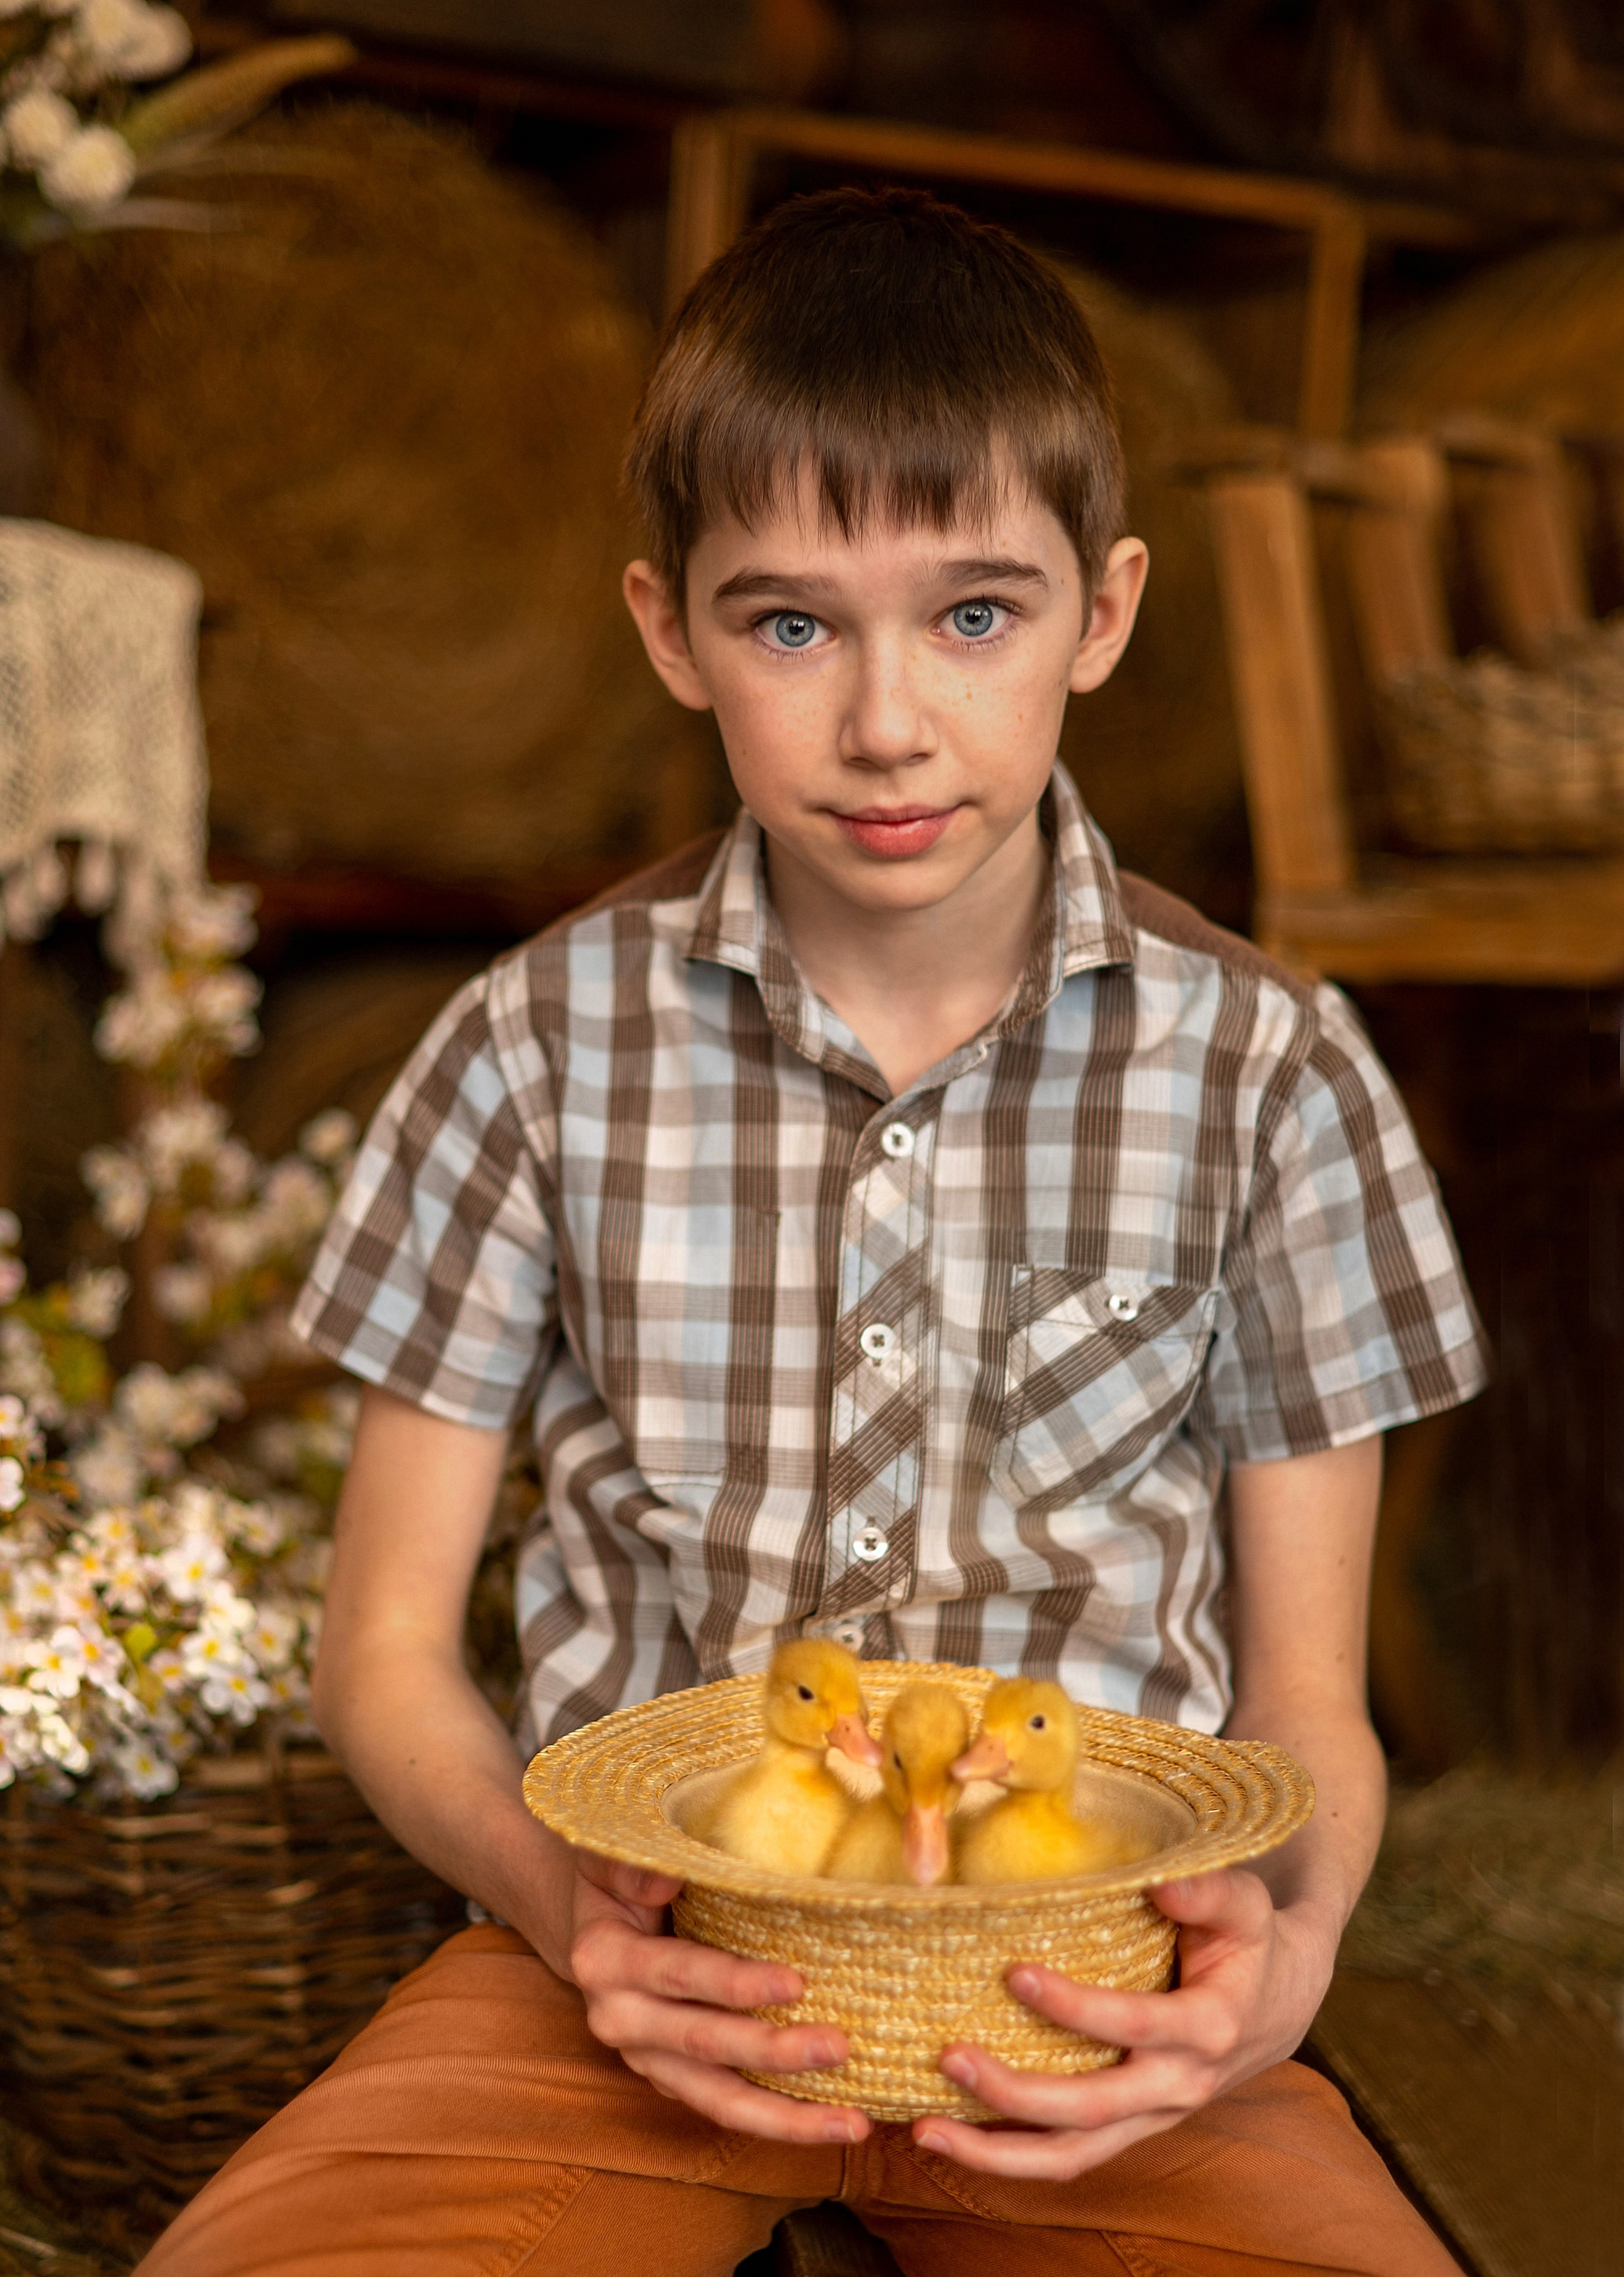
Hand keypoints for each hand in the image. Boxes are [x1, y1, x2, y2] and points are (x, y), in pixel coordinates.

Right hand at [565, 1851, 871, 2145]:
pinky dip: (780, 2120)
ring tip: (851, 2122)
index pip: (679, 1973)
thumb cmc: (623, 1874)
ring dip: (787, 2116)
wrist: (600, 1918)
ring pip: (719, 2101)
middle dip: (774, 2052)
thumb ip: (635, 1867)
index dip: (735, 1983)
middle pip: (705, 2043)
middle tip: (839, 2047)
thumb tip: (666, 1878)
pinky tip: (833, 2122)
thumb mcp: (615, 1855)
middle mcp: (619, 2019)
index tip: (797, 1983)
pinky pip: (728, 2108)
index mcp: (604, 1960)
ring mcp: (648, 2059)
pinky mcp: (674, 2080)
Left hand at [912, 1869, 1333, 2178]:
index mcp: (1208, 2027)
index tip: (1014, 1974)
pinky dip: (1008, 2156)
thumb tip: (1161, 1881)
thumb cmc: (1247, 1940)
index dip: (1074, 2008)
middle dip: (1015, 2093)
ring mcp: (1151, 2116)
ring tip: (925, 2131)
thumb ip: (1206, 1890)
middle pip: (1090, 2109)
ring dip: (997, 2151)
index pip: (1133, 2025)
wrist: (1276, 2002)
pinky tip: (952, 2139)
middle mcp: (1178, 2085)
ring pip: (1073, 2154)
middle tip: (948, 2056)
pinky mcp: (1128, 2126)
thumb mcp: (1243, 1903)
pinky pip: (1069, 2155)